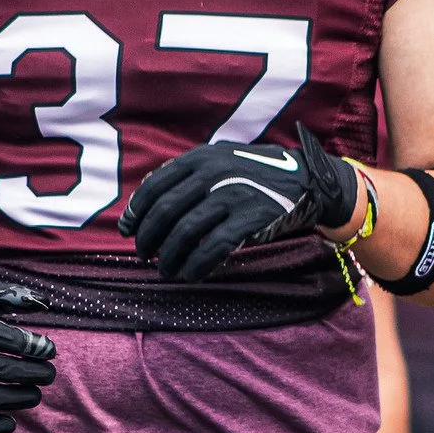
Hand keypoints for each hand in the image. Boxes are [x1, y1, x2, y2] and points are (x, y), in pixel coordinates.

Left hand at [119, 123, 358, 282]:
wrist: (305, 180)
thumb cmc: (253, 173)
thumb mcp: (218, 160)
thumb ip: (184, 174)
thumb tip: (141, 195)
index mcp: (200, 158)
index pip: (154, 187)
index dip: (136, 213)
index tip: (128, 232)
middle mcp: (213, 173)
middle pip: (165, 211)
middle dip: (149, 238)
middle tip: (145, 256)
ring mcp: (233, 194)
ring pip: (186, 232)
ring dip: (170, 257)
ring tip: (167, 270)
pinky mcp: (251, 217)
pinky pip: (214, 246)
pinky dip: (197, 264)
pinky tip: (191, 274)